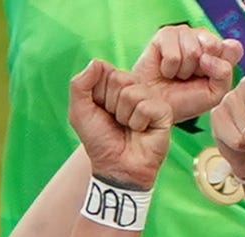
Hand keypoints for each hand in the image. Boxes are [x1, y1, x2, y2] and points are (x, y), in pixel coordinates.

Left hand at [68, 57, 174, 189]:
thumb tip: (97, 61)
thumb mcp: (80, 111)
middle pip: (119, 78)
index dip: (98, 93)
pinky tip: (142, 132)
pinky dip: (139, 122)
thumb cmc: (100, 140)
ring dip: (124, 116)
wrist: (116, 167)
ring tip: (128, 128)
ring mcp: (150, 99)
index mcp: (115, 84)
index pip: (104, 70)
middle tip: (116, 121)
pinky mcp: (164, 112)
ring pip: (132, 93)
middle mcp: (134, 88)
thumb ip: (80, 84)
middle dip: (112, 104)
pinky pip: (146, 106)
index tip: (101, 110)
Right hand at [131, 23, 239, 126]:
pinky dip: (169, 69)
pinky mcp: (164, 34)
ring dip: (184, 71)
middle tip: (192, 77)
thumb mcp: (215, 93)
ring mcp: (184, 33)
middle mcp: (204, 36)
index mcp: (221, 49)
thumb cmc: (187, 99)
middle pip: (213, 46)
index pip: (234, 48)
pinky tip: (165, 70)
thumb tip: (206, 55)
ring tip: (177, 74)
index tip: (210, 79)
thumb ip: (224, 73)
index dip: (221, 68)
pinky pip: (173, 55)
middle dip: (202, 69)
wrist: (158, 106)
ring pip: (192, 51)